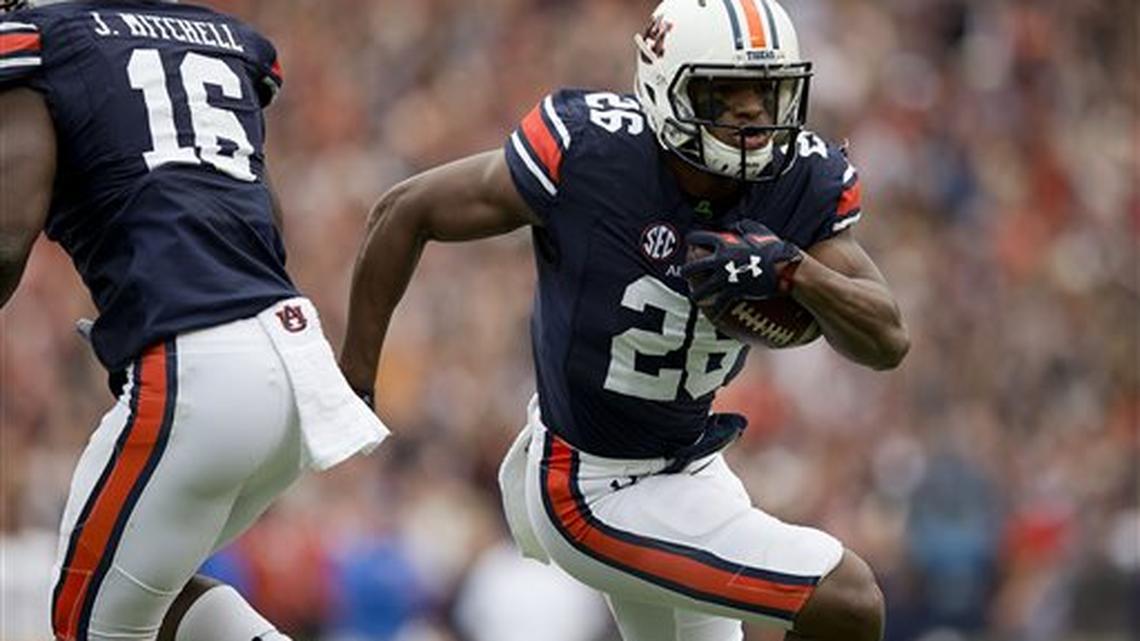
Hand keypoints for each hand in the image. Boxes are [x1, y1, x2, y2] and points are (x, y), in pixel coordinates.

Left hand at [682, 220, 801, 314]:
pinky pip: (718, 302)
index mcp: (725, 243)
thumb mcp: (759, 231)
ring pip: (702, 289)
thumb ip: (744, 227)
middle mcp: (720, 260)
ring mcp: (726, 278)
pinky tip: (711, 310)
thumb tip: (735, 226)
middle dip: (686, 270)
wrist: (785, 269)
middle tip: (685, 273)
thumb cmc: (775, 248)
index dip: (692, 240)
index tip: (690, 243)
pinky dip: (714, 307)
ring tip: (694, 296)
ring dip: (696, 293)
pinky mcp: (734, 292)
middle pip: (693, 266)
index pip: (698, 238)